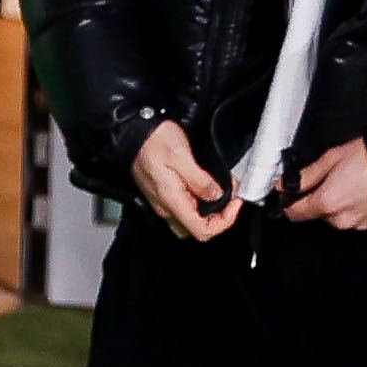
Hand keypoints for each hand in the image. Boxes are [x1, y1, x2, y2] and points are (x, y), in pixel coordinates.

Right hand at [130, 120, 239, 241]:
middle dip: (219, 218)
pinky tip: (206, 186)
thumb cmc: (151, 141)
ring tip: (220, 190)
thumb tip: (217, 194)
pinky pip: (184, 208)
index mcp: (171, 199)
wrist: (131, 135)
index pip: (202, 230)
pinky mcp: (163, 194)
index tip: (234, 203)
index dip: (225, 221)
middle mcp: (165, 206)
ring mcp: (163, 202)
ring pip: (191, 220)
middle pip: (196, 229)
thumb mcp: (181, 155)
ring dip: (210, 211)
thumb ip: (200, 179)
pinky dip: (199, 202)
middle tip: (230, 198)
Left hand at [278, 137, 366, 230]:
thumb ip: (306, 175)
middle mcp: (342, 220)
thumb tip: (285, 184)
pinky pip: (360, 218)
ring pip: (340, 217)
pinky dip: (360, 208)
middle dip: (322, 199)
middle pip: (320, 214)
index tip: (295, 192)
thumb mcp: (332, 158)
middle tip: (335, 178)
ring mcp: (361, 224)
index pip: (295, 214)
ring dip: (342, 204)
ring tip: (354, 183)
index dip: (292, 202)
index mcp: (326, 204)